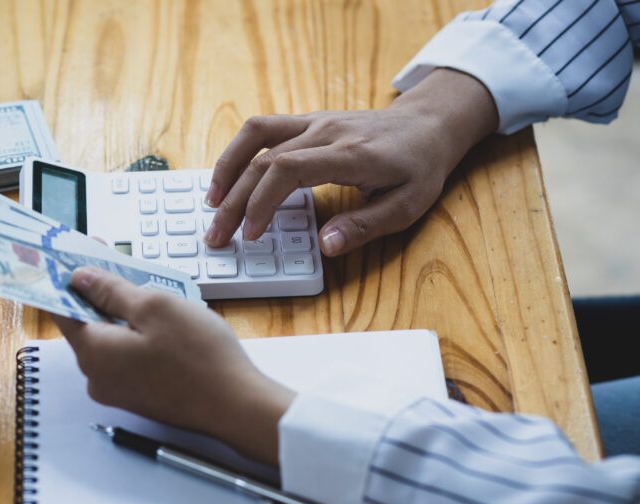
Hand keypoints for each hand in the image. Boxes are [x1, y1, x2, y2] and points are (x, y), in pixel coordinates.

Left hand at [52, 267, 294, 465]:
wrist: (236, 407)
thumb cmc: (200, 358)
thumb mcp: (155, 306)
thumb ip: (111, 290)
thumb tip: (81, 279)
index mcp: (93, 352)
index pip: (61, 307)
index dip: (68, 278)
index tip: (77, 257)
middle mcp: (96, 377)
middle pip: (86, 324)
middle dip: (99, 294)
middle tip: (121, 267)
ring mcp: (117, 391)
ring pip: (109, 341)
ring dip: (122, 316)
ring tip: (151, 297)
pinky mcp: (138, 397)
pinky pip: (125, 359)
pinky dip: (135, 338)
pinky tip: (162, 327)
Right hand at [203, 68, 498, 255]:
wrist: (429, 124)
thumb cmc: (419, 168)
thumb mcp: (406, 206)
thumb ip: (364, 226)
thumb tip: (325, 246)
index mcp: (348, 154)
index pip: (288, 170)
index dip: (261, 202)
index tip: (250, 234)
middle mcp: (325, 132)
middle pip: (263, 160)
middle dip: (234, 201)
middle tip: (217, 236)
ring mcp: (313, 122)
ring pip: (254, 136)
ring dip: (227, 169)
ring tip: (211, 203)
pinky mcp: (306, 122)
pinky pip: (262, 130)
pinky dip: (238, 153)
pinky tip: (228, 179)